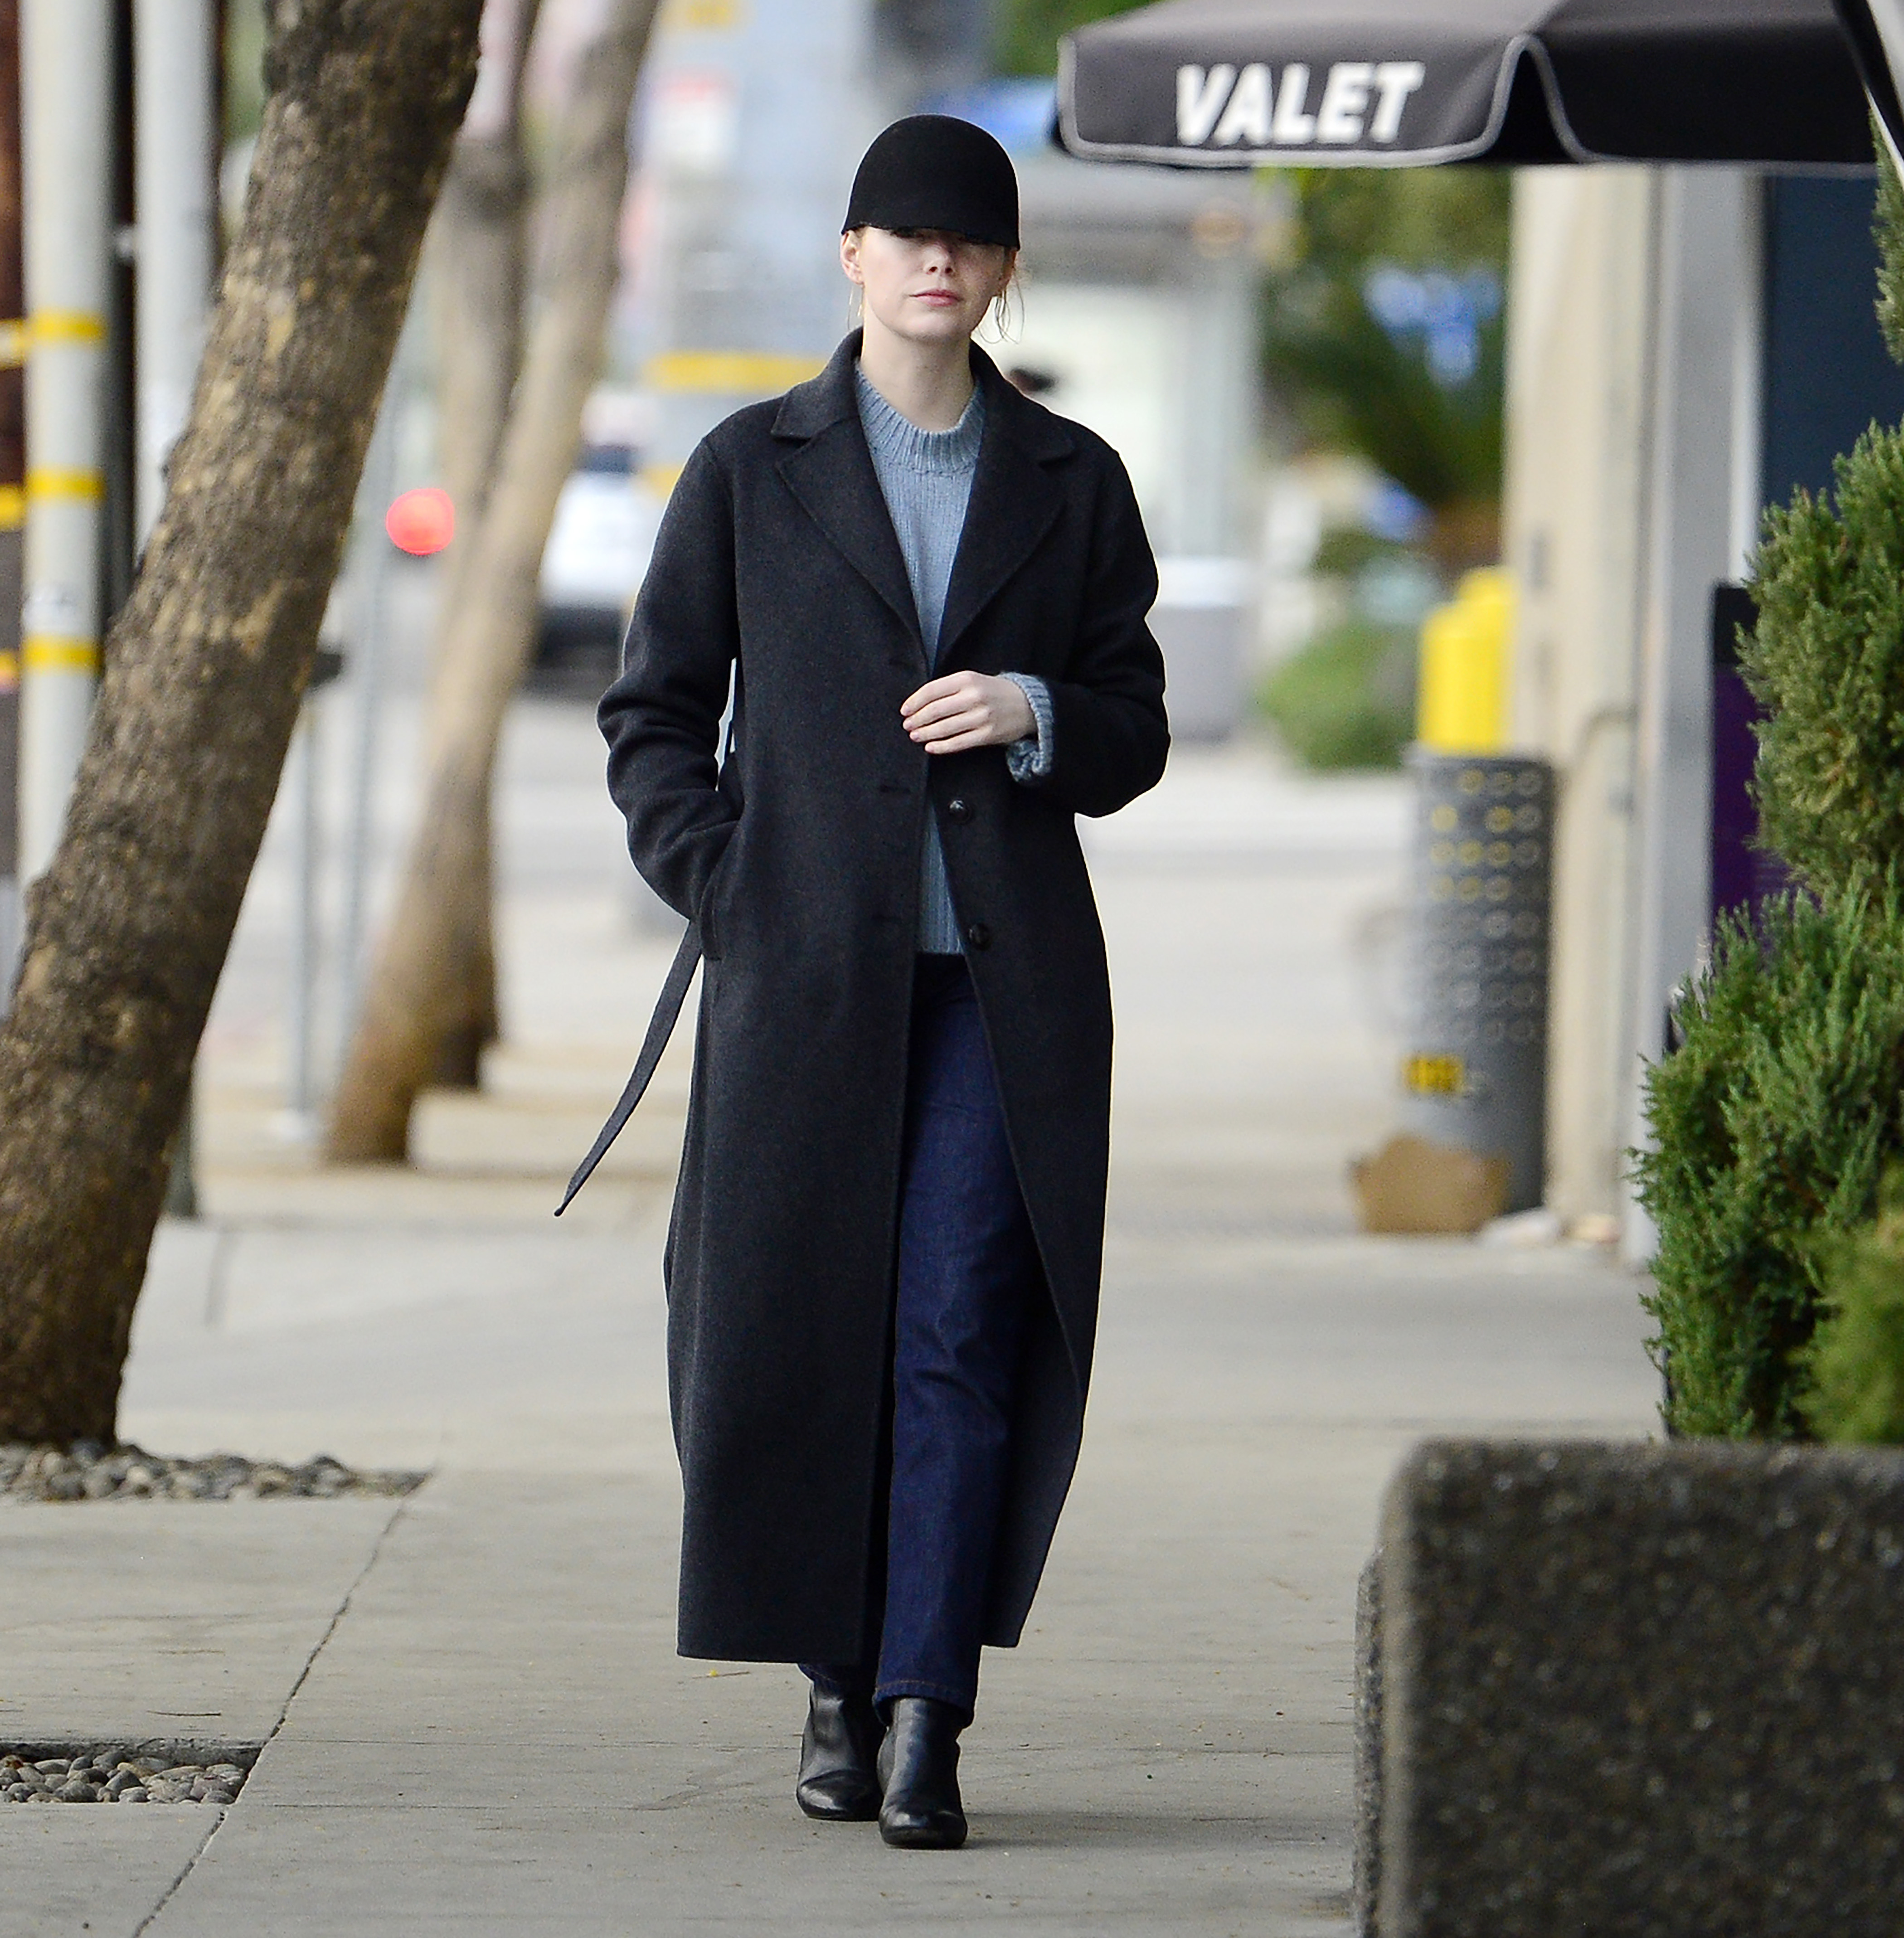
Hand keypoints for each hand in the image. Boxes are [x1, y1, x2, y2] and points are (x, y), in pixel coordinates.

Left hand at [901, 672, 1033, 754]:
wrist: (1027, 704)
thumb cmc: (993, 692)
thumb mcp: (973, 680)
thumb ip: (948, 688)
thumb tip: (919, 704)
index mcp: (967, 679)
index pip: (932, 691)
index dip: (914, 702)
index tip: (904, 711)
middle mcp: (974, 696)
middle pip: (936, 710)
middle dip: (917, 720)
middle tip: (907, 726)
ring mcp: (981, 717)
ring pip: (945, 728)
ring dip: (925, 733)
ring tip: (915, 736)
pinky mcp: (988, 735)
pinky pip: (959, 743)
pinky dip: (942, 746)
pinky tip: (930, 747)